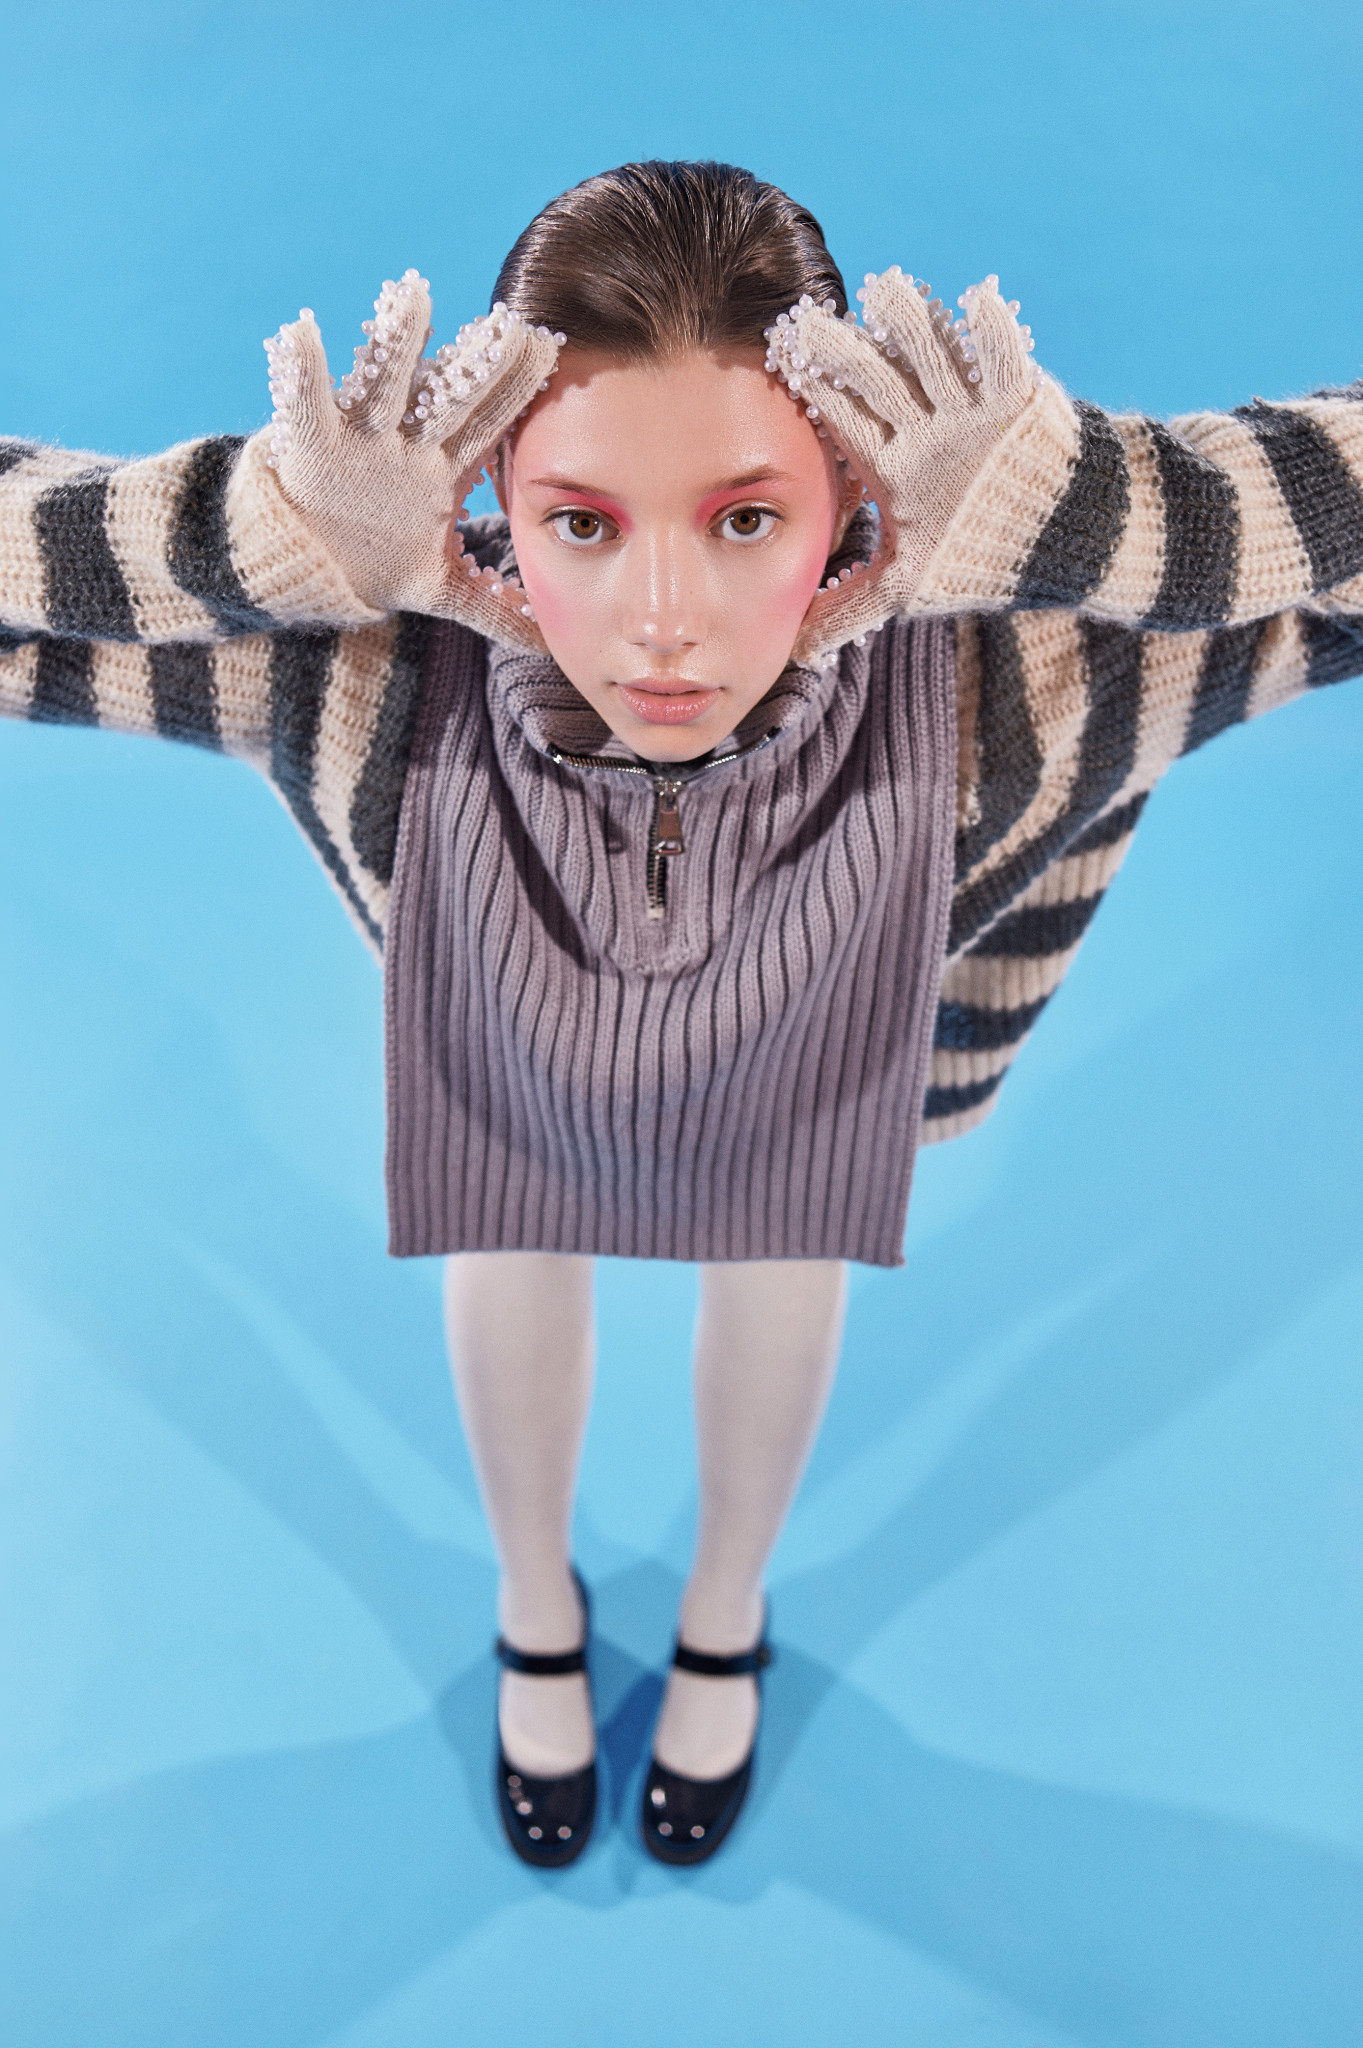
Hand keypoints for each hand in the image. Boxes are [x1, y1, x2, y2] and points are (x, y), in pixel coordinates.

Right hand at [262, 271, 560, 644]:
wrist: (305, 563)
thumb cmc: (377, 563)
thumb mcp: (440, 589)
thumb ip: (494, 610)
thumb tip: (548, 643)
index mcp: (442, 468)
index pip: (489, 423)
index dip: (516, 388)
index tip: (550, 346)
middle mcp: (405, 443)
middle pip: (447, 395)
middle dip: (474, 360)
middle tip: (506, 320)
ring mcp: (359, 438)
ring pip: (382, 382)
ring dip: (396, 341)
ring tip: (411, 292)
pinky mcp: (309, 444)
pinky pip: (303, 401)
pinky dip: (299, 370)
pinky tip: (298, 332)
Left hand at [769, 269, 1044, 661]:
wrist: (1059, 539)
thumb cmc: (977, 560)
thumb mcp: (907, 587)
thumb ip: (850, 608)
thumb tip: (797, 651)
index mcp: (891, 461)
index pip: (845, 418)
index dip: (817, 392)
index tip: (782, 362)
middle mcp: (923, 425)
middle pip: (878, 378)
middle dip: (848, 350)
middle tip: (811, 319)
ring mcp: (969, 405)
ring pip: (934, 354)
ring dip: (914, 322)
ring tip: (888, 287)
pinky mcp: (1017, 395)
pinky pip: (1005, 356)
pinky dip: (995, 330)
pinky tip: (978, 299)